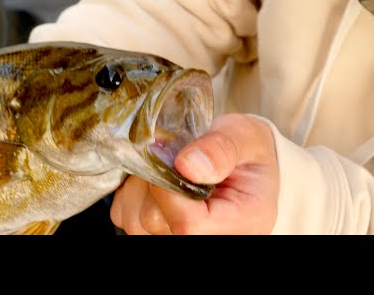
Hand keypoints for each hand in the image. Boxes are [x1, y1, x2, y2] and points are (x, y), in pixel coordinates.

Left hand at [111, 113, 278, 233]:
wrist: (246, 158)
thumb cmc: (247, 148)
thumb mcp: (244, 136)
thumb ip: (220, 148)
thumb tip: (187, 165)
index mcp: (241, 222)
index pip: (188, 224)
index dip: (168, 189)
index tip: (173, 158)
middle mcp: (212, 237)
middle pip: (155, 223)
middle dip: (153, 183)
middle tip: (169, 156)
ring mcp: (180, 236)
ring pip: (135, 222)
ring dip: (139, 187)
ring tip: (163, 167)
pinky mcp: (158, 230)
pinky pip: (125, 215)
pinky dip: (131, 192)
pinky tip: (154, 178)